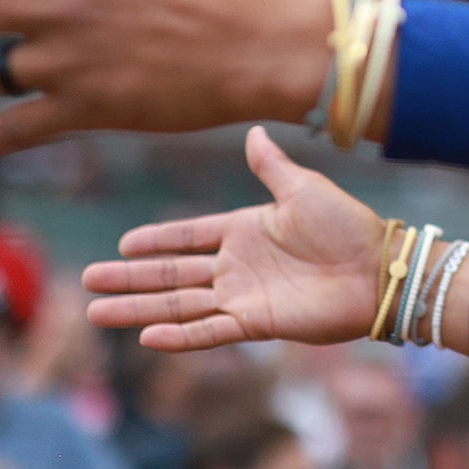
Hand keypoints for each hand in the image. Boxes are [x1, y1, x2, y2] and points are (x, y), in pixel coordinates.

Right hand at [83, 128, 387, 350]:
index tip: (121, 245)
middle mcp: (238, 266)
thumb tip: (254, 131)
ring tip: (97, 312)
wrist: (380, 269)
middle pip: (172, 274)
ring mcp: (245, 296)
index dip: (156, 241)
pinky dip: (180, 335)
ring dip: (139, 309)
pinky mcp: (258, 322)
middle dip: (130, 279)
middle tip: (88, 280)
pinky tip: (147, 336)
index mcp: (245, 230)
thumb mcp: (304, 189)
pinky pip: (210, 330)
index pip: (188, 236)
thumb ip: (271, 166)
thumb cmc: (349, 226)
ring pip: (180, 304)